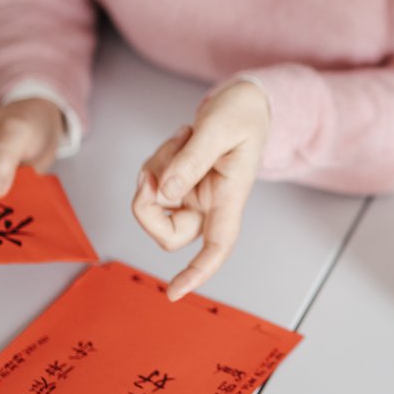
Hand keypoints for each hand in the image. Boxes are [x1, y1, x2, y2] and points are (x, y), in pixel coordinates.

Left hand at [132, 80, 269, 300]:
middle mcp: (211, 204)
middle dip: (148, 206)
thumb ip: (192, 160)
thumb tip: (165, 191)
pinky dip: (156, 161)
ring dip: (155, 170)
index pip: (217, 247)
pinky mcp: (182, 183)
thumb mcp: (218, 128)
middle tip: (150, 172)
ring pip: (156, 204)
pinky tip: (180, 140)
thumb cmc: (242, 114)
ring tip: (183, 138)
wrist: (245, 101)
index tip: (174, 292)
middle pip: (169, 232)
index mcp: (230, 198)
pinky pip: (153, 184)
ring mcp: (195, 195)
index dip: (197, 273)